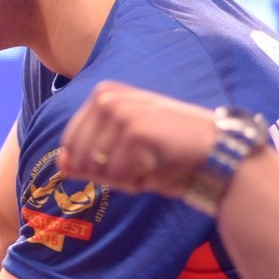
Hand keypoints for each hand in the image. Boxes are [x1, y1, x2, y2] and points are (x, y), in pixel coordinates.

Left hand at [59, 81, 218, 194]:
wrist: (217, 155)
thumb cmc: (170, 153)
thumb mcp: (122, 151)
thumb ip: (89, 155)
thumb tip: (61, 163)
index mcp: (103, 95)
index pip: (70, 144)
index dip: (94, 163)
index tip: (127, 155)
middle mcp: (107, 98)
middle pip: (79, 158)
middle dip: (106, 173)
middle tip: (140, 162)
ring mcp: (121, 113)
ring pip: (96, 169)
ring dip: (122, 178)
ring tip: (150, 163)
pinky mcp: (135, 132)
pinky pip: (116, 177)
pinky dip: (135, 182)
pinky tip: (158, 167)